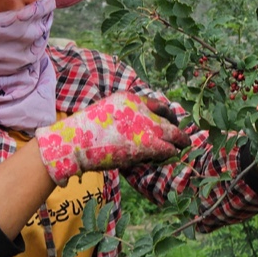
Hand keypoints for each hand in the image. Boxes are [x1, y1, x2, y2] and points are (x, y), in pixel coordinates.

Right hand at [36, 91, 190, 184]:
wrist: (75, 142)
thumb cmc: (84, 133)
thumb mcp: (106, 114)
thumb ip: (124, 118)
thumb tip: (134, 130)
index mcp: (130, 99)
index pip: (158, 104)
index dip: (167, 115)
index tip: (170, 122)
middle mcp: (141, 109)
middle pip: (169, 117)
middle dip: (176, 128)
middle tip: (182, 138)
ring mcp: (145, 125)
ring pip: (174, 133)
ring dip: (179, 142)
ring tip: (181, 147)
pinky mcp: (146, 144)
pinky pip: (168, 149)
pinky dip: (170, 153)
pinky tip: (168, 157)